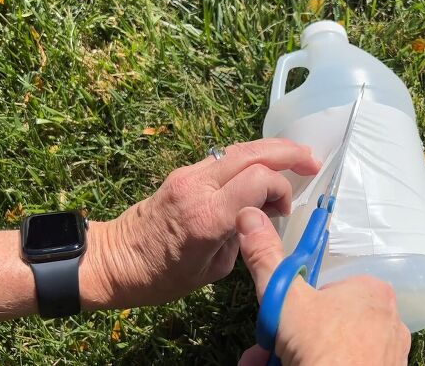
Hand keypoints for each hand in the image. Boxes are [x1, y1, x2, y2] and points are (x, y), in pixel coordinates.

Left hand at [79, 138, 320, 309]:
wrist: (112, 260)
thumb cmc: (160, 276)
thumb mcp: (212, 270)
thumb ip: (241, 236)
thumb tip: (259, 214)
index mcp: (207, 216)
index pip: (258, 180)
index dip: (281, 189)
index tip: (283, 210)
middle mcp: (198, 186)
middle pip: (252, 153)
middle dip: (288, 153)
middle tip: (312, 160)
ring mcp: (189, 174)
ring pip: (239, 148)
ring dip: (271, 150)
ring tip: (296, 157)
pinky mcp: (183, 173)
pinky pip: (224, 157)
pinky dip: (250, 158)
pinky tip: (264, 168)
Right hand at [235, 207, 410, 365]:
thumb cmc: (321, 345)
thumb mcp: (285, 297)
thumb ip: (267, 258)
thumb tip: (249, 217)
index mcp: (372, 291)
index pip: (327, 291)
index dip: (296, 308)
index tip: (276, 324)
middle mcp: (389, 320)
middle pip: (326, 324)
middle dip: (288, 339)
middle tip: (263, 352)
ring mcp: (389, 355)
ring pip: (334, 349)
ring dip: (295, 357)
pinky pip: (348, 365)